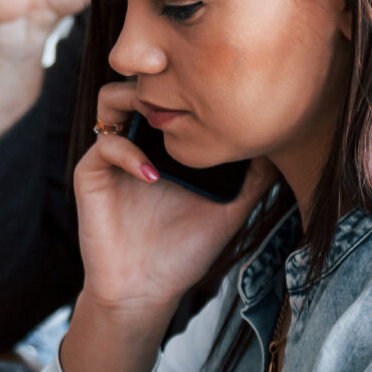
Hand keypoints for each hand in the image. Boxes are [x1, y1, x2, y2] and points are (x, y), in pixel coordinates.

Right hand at [62, 81, 272, 371]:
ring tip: (165, 121)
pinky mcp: (90, 176)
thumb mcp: (231, 210)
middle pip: (137, 80)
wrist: (146, 292)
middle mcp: (136, 141)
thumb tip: (281, 143)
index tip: (218, 85)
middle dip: (159, 78)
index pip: (170, 90)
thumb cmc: (184, 252)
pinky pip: (104, 144)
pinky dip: (127, 151)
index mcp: (164, 143)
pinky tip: (153, 176)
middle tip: (186, 92)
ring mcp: (111, 156)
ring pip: (109, 98)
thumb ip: (254, 178)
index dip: (187, 79)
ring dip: (134, 100)